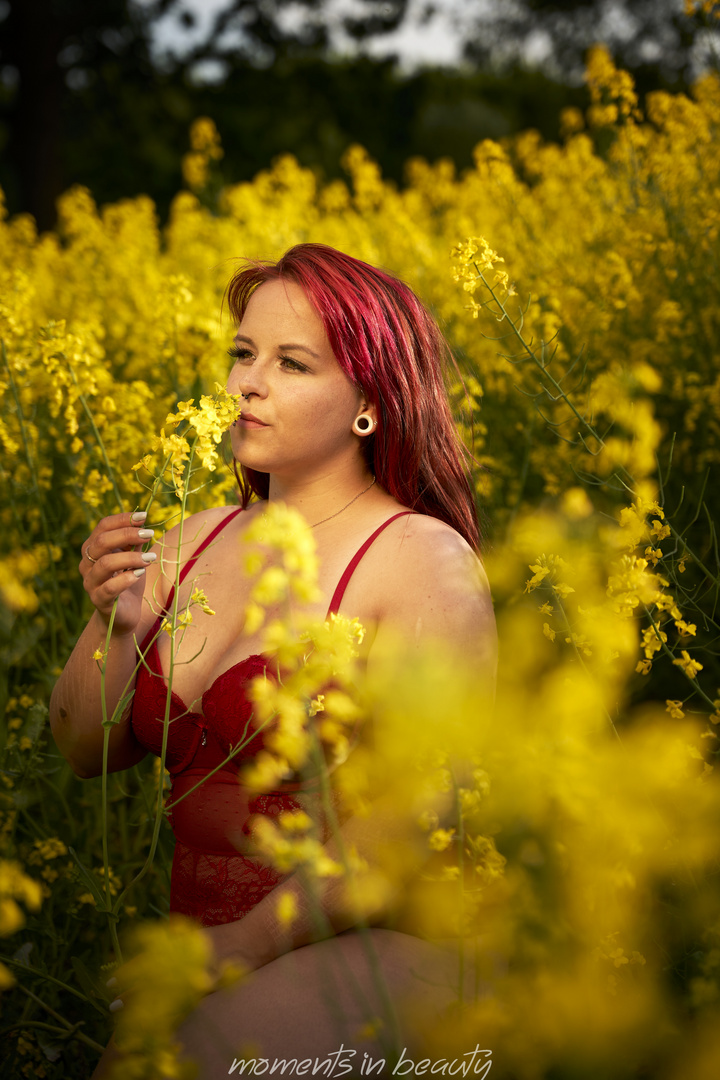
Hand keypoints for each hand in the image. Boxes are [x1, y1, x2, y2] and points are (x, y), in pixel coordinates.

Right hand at [80, 510, 156, 634]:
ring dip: (131, 558)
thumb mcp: (133, 558)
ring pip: (106, 564)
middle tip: (150, 534)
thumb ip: (134, 542)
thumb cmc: (128, 581)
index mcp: (93, 549)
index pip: (103, 527)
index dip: (122, 519)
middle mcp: (86, 563)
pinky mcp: (98, 600)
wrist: (122, 613)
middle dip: (127, 535)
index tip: (144, 516)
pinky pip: (109, 587)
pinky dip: (127, 578)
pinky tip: (140, 573)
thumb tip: (142, 521)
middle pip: (102, 542)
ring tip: (150, 558)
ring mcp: (90, 582)